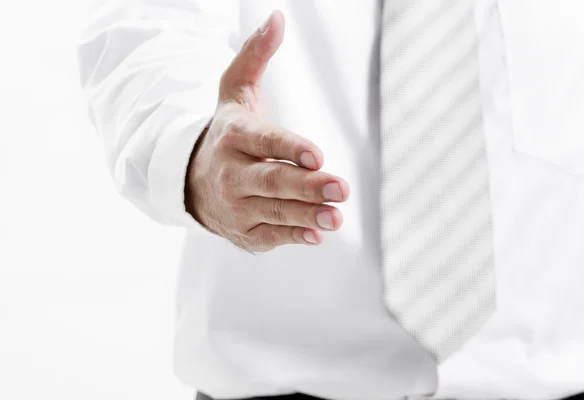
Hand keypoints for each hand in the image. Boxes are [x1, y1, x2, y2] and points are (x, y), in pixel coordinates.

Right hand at [185, 10, 349, 252]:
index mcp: (233, 137)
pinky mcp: (246, 232)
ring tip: (337, 214)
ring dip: (307, 214)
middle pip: (271, 180)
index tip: (317, 155)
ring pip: (275, 210)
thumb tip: (277, 17)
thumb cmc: (228, 135)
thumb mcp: (234, 93)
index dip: (290, 148)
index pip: (264, 141)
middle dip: (306, 185)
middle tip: (340, 187)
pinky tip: (318, 234)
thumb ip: (255, 56)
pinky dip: (294, 235)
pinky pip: (272, 235)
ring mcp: (237, 206)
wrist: (193, 182)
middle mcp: (231, 173)